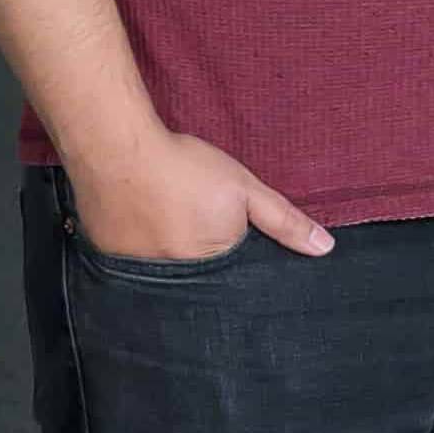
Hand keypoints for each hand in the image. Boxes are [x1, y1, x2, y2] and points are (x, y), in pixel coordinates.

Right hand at [66, 120, 333, 268]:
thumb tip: (325, 248)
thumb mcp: (245, 189)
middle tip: (195, 229)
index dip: (238, 268)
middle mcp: (174, 279)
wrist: (115, 149)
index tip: (235, 251)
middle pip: (199, 283)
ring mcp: (137, 272)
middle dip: (205, 265)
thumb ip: (284, 221)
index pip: (234, 284)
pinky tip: (144, 227)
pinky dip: (142, 252)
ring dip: (171, 258)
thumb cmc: (183, 168)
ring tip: (170, 226)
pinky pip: (133, 266)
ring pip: (165, 275)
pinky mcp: (108, 259)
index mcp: (212, 266)